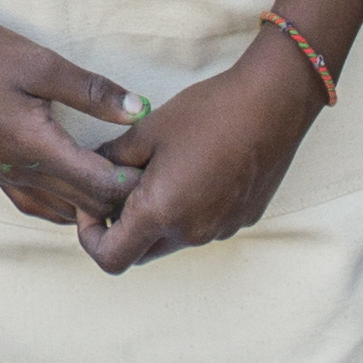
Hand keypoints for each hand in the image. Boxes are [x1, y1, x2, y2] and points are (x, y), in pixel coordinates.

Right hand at [0, 4, 146, 228]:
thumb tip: (139, 111)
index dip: (133, 183)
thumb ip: (93, 91)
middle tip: (149, 173)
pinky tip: (78, 187)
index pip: (99, 188)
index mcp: (34, 148)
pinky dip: (66, 205)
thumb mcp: (43, 63)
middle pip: (86, 207)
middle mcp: (20, 173)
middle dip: (121, 197)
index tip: (155, 162)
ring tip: (118, 180)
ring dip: (94, 205)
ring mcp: (5, 176)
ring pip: (63, 213)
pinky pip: (38, 206)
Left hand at [86, 48, 324, 271]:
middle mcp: (191, 232)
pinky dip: (187, 210)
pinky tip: (194, 170)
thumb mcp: (146, 131)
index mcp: (161, 212)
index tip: (91, 206)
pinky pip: (202, 226)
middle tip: (119, 188)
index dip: (91, 236)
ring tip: (159, 172)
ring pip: (173, 239)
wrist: (272, 104)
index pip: (111, 258)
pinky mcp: (241, 220)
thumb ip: (112, 158)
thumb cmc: (207, 113)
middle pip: (141, 252)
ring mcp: (220, 230)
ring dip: (157, 218)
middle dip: (122, 229)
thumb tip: (95, 169)